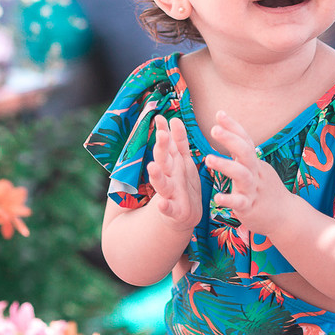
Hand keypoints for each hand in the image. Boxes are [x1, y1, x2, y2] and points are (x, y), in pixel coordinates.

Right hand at [146, 116, 201, 230]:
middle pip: (164, 161)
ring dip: (157, 176)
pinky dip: (164, 207)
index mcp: (170, 165)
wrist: (182, 217)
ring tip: (152, 167)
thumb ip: (178, 142)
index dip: (163, 132)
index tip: (160, 118)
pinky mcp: (174, 212)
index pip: (166, 146)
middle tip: (161, 135)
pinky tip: (161, 204)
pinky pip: (168, 210)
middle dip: (162, 148)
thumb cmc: (180, 185)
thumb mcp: (182, 162)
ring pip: (162, 183)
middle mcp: (168, 177)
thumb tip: (174, 119)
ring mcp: (169, 194)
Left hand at [204, 111, 295, 235]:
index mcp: (255, 163)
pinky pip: (240, 202)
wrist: (287, 217)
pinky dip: (229, 199)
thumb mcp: (257, 169)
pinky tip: (217, 198)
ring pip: (242, 174)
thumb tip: (232, 135)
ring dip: (226, 165)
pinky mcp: (250, 207)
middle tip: (214, 129)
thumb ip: (244, 155)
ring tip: (208, 159)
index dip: (233, 126)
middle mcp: (255, 173)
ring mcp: (254, 190)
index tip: (219, 113)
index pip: (245, 140)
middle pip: (245, 152)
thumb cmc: (267, 192)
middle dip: (230, 139)